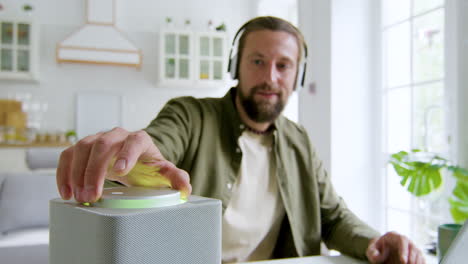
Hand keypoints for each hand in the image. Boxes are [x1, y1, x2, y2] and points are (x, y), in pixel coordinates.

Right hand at [56, 127, 191, 202]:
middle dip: (95, 171)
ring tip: (79, 198)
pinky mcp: (82, 148)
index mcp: (140, 139)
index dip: (126, 154)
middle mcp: (117, 135)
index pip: (134, 141)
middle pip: (102, 145)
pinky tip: (66, 192)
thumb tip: (185, 188)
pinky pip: (67, 155)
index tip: (119, 171)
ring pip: (82, 148)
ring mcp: (98, 139)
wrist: (134, 160)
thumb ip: (176, 178)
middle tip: (92, 196)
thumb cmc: (148, 167)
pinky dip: (64, 173)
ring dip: (77, 174)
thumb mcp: (163, 173)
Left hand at [366, 232, 424, 263]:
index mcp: (393, 236)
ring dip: (417, 262)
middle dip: (412, 258)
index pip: (402, 239)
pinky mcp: (415, 255)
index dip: (404, 250)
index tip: (403, 261)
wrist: (382, 252)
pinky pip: (422, 259)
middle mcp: (405, 240)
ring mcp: (411, 247)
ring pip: (419, 253)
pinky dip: (421, 263)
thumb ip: (372, 252)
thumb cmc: (376, 251)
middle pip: (413, 246)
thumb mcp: (371, 251)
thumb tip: (379, 255)